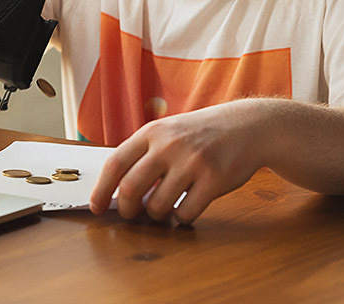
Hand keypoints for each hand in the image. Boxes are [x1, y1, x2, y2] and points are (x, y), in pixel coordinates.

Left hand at [88, 102, 266, 224]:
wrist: (247, 126)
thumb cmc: (201, 133)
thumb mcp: (168, 131)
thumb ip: (144, 154)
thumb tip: (116, 190)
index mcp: (152, 132)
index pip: (115, 163)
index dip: (101, 189)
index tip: (96, 207)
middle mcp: (169, 145)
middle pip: (132, 188)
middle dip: (127, 209)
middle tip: (132, 214)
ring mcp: (192, 162)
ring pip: (158, 206)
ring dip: (157, 215)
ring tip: (165, 207)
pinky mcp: (214, 179)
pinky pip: (186, 213)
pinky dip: (182, 217)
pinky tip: (187, 207)